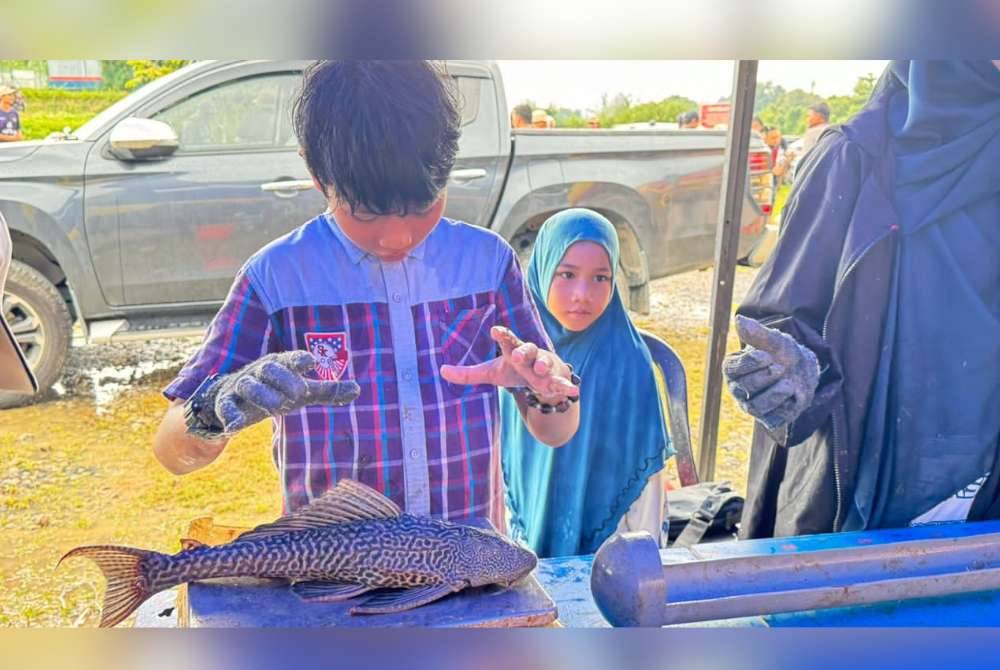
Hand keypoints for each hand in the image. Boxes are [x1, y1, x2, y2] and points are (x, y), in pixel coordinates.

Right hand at [195, 351, 360, 434]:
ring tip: (278, 408)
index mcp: (280, 365)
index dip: (299, 359)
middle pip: (269, 368)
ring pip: (249, 386)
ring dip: (263, 395)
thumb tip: (358, 389)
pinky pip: (226, 406)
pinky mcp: (226, 403)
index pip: (290, 359)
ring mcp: (242, 386)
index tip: (311, 362)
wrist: (235, 399)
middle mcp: (260, 372)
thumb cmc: (276, 391)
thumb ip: (328, 391)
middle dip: (283, 379)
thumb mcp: (302, 392)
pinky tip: (235, 426)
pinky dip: (230, 415)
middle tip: (298, 393)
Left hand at [439, 326, 578, 399]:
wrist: (542, 380)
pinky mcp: (556, 380)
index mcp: (513, 351)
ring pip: (544, 363)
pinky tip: (574, 390)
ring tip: (540, 368)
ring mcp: (544, 367)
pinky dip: (567, 386)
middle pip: (527, 349)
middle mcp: (530, 355)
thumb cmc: (515, 371)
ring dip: (542, 365)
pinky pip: (562, 383)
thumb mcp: (491, 373)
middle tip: (517, 354)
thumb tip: (441, 371)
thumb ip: (468, 374)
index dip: (501, 334)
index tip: (495, 330)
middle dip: (523, 351)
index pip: (507, 340)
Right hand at [723, 315, 819, 430]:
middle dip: (764, 377)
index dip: (748, 363)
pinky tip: (795, 396)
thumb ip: (756, 333)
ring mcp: (752, 406)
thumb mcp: (772, 340)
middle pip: (744, 387)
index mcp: (733, 369)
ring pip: (757, 406)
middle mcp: (738, 389)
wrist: (802, 369)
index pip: (731, 369)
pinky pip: (773, 418)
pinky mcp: (769, 418)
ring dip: (774, 394)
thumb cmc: (782, 352)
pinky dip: (786, 408)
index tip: (766, 356)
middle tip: (780, 367)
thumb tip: (739, 320)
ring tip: (790, 384)